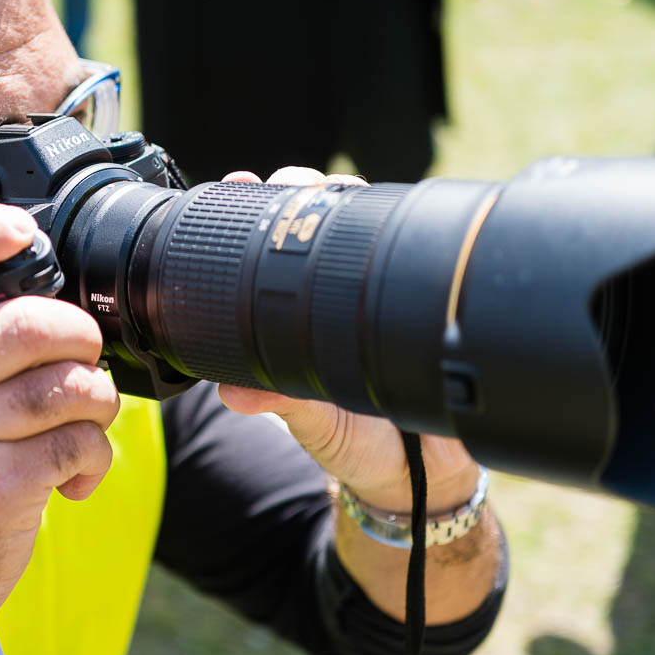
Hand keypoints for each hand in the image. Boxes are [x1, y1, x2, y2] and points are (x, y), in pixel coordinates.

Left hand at [213, 167, 481, 511]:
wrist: (423, 472)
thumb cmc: (356, 440)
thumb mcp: (312, 422)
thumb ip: (277, 401)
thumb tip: (231, 391)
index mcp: (293, 316)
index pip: (265, 248)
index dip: (251, 210)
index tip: (237, 182)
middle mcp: (330, 296)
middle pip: (311, 218)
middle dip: (300, 186)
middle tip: (294, 183)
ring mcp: (373, 290)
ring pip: (358, 222)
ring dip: (348, 194)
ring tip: (337, 187)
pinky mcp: (413, 298)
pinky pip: (407, 253)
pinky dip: (397, 227)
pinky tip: (391, 216)